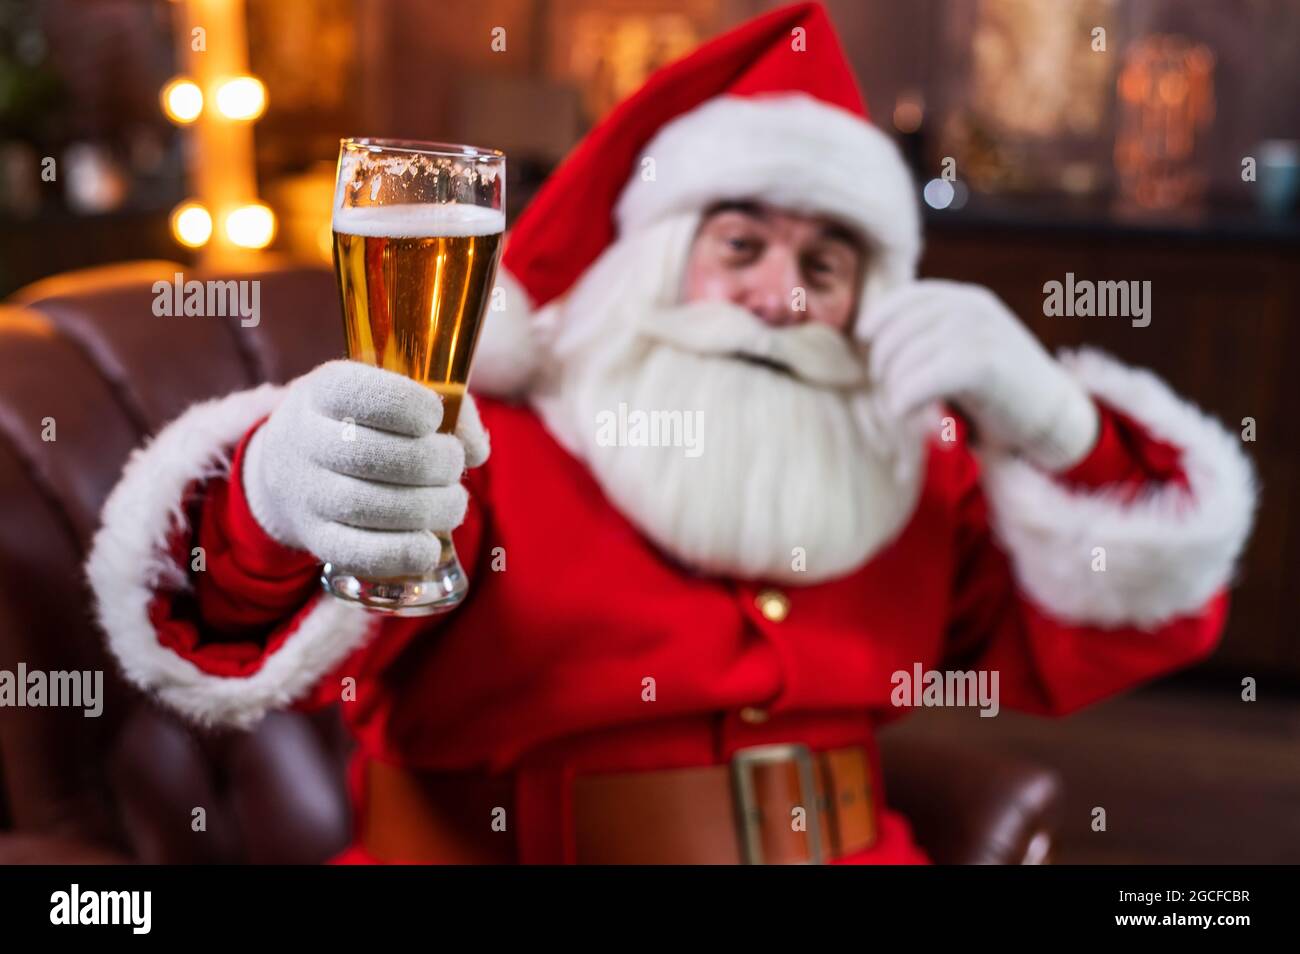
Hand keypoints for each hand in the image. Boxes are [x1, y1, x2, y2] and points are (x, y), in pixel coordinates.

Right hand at [242, 360, 489, 577]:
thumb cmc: (366, 423)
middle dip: (432, 462)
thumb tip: (477, 450)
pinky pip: (354, 552)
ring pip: (366, 506)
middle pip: (369, 454)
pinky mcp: (315, 537)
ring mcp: (306, 493)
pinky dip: (399, 553)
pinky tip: (428, 547)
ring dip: (427, 508)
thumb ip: (450, 408)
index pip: (360, 393)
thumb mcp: (397, 394)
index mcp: (325, 391)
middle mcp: (306, 439)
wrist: (292, 466)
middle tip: (453, 464)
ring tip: (451, 502)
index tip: (434, 415)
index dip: (408, 405)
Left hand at [860, 279, 1097, 471]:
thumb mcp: (967, 349)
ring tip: (903, 413)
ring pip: (907, 358)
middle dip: (883, 366)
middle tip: (889, 396)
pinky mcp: (986, 363)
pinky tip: (910, 416)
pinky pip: (924, 378)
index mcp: (968, 299)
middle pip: (900, 331)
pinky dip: (907, 400)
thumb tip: (874, 341)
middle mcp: (973, 308)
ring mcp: (982, 332)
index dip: (880, 316)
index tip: (864, 339)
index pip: (909, 295)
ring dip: (894, 391)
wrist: (1056, 415)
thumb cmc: (1002, 390)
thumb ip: (933, 337)